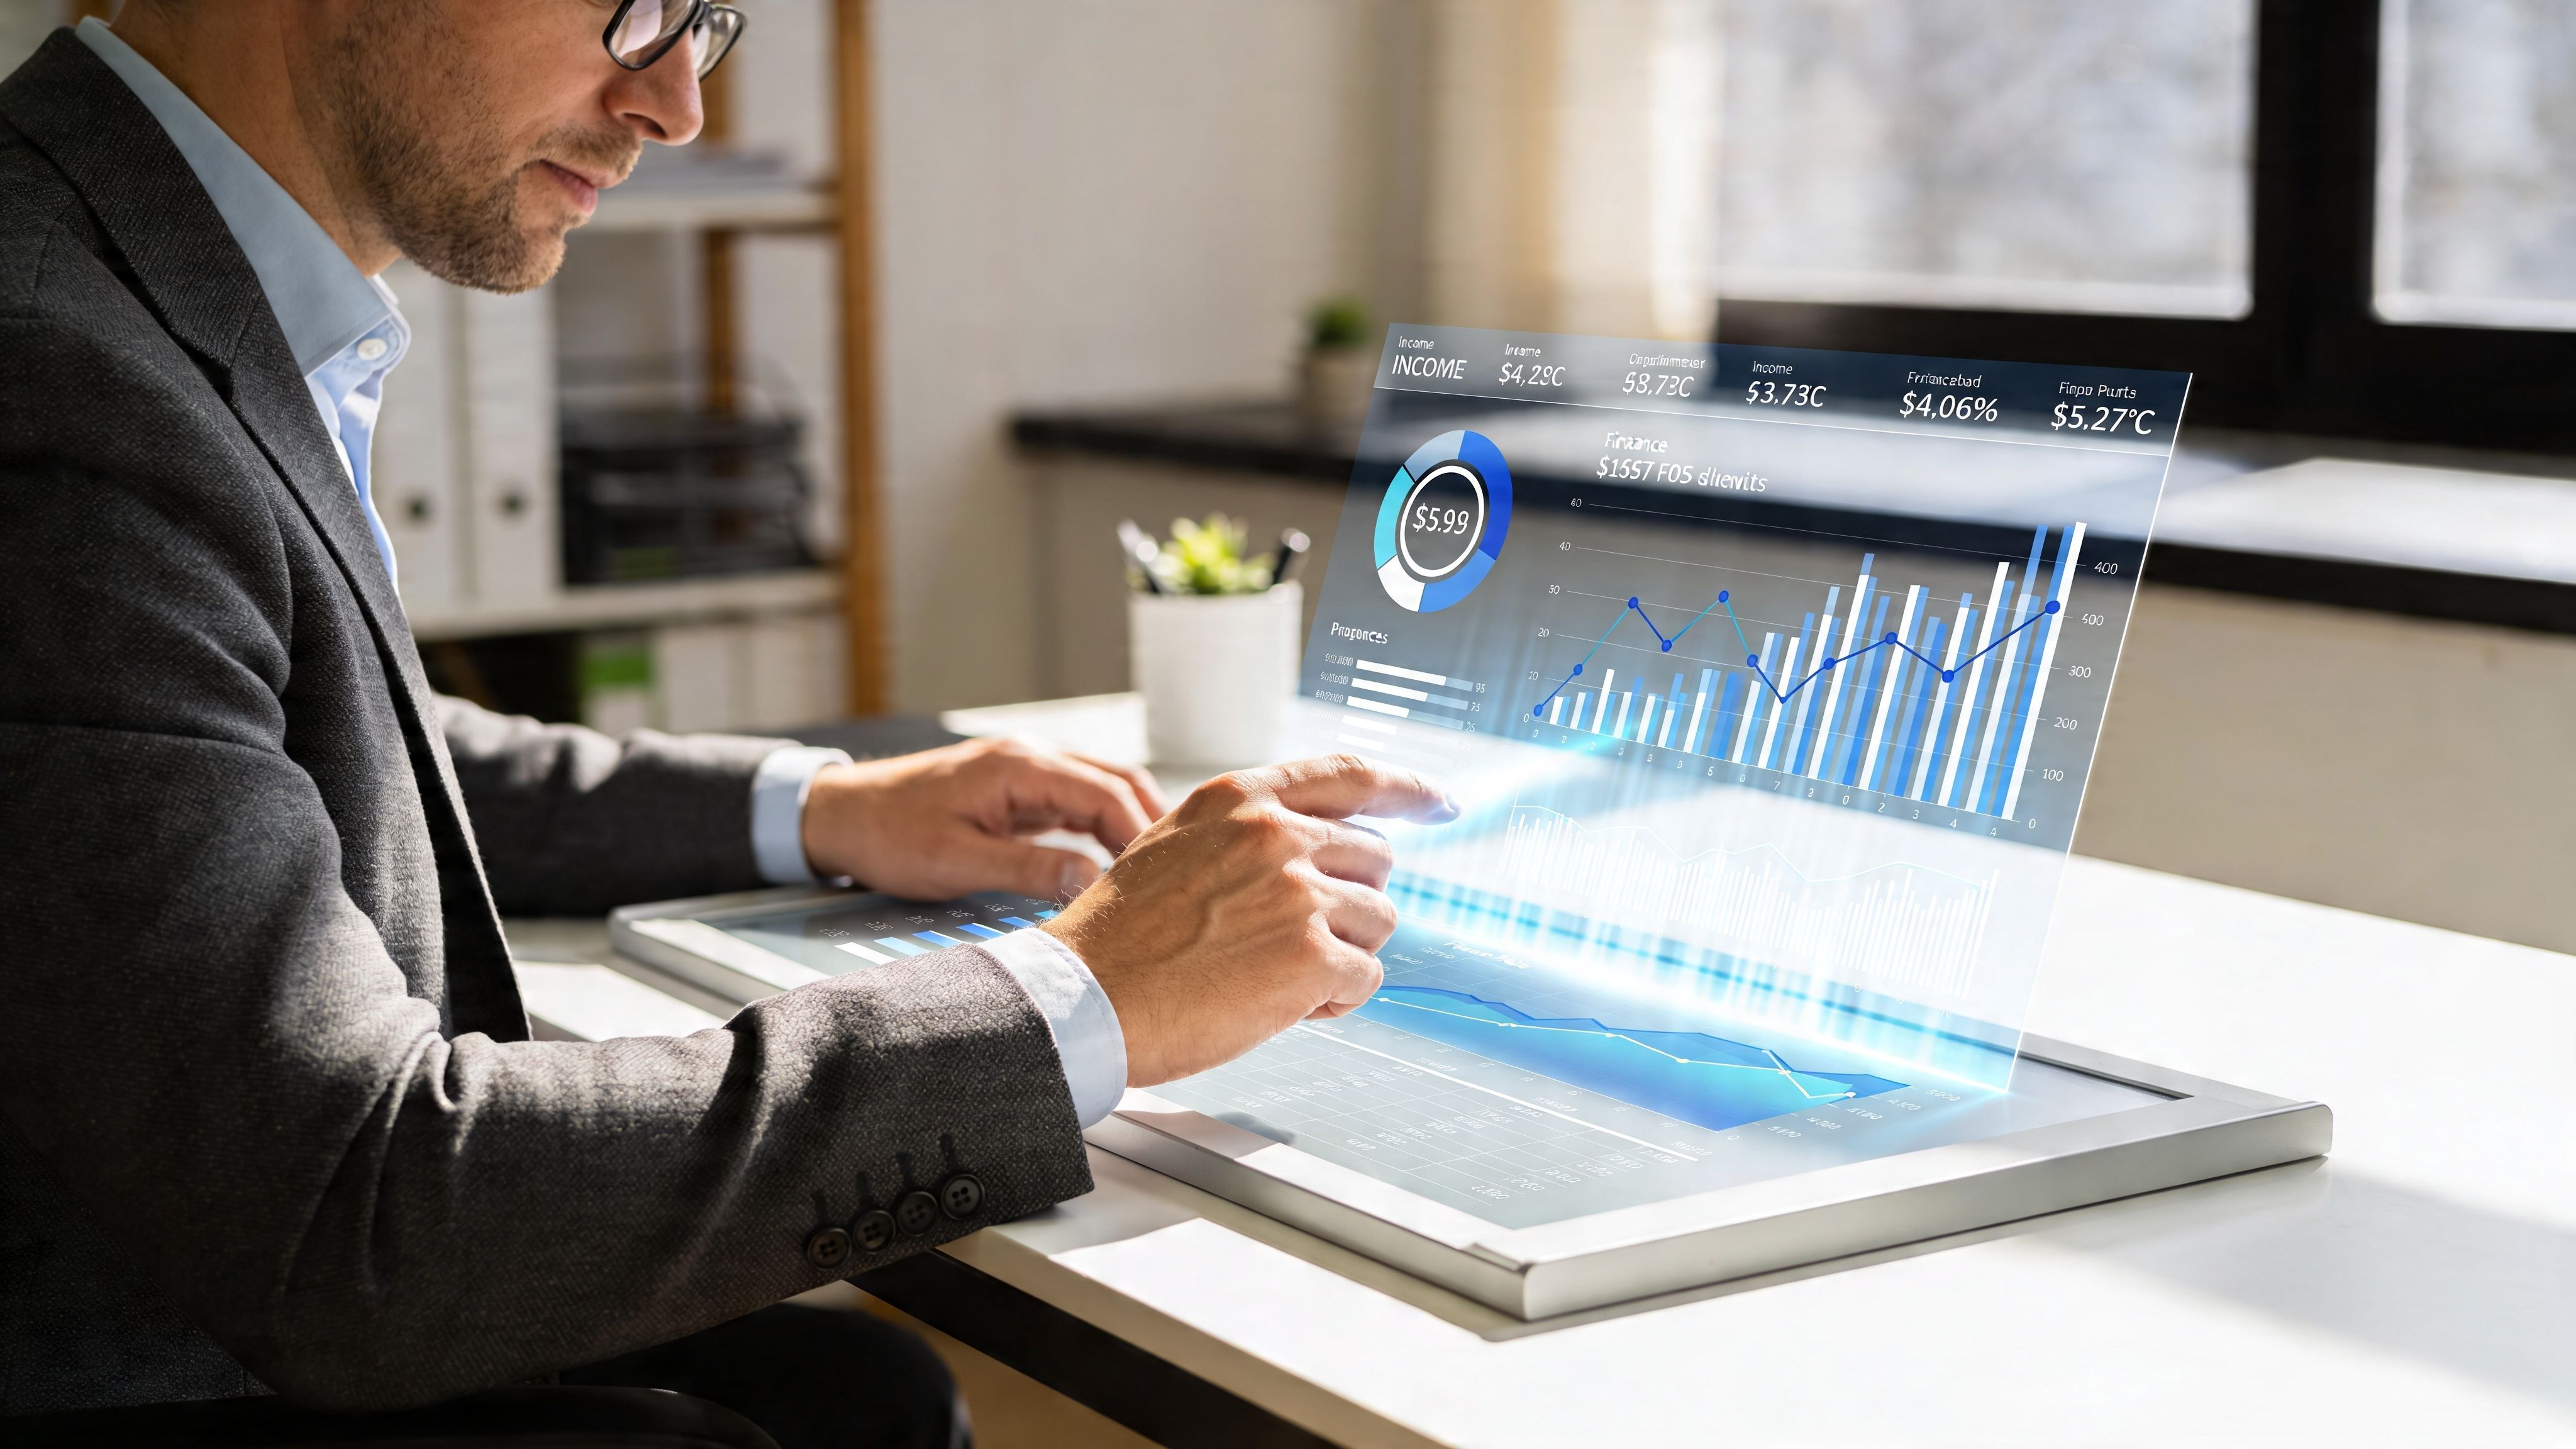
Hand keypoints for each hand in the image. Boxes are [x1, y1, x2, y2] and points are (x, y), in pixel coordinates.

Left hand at [799, 737, 1169, 899]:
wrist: (839, 815)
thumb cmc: (888, 834)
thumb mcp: (957, 861)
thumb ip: (1028, 869)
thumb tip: (1091, 879)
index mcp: (1019, 766)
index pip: (1105, 793)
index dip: (1139, 833)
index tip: (1160, 874)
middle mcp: (1028, 758)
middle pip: (1114, 780)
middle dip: (1148, 821)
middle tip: (1174, 869)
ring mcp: (1022, 773)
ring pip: (1097, 789)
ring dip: (1126, 823)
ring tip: (1151, 869)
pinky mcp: (1013, 792)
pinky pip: (1072, 803)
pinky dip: (1098, 827)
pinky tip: (1109, 859)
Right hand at [1041, 754, 1456, 1085]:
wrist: (1083, 998)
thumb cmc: (1119, 938)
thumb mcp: (1175, 845)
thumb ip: (1245, 833)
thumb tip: (1313, 844)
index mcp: (1240, 798)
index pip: (1351, 775)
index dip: (1408, 788)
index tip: (1442, 802)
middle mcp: (1275, 832)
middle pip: (1375, 860)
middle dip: (1349, 904)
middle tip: (1292, 943)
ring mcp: (1298, 891)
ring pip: (1380, 919)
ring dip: (1344, 954)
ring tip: (1275, 977)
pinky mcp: (1311, 954)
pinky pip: (1367, 976)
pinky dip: (1336, 1000)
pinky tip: (1281, 1006)